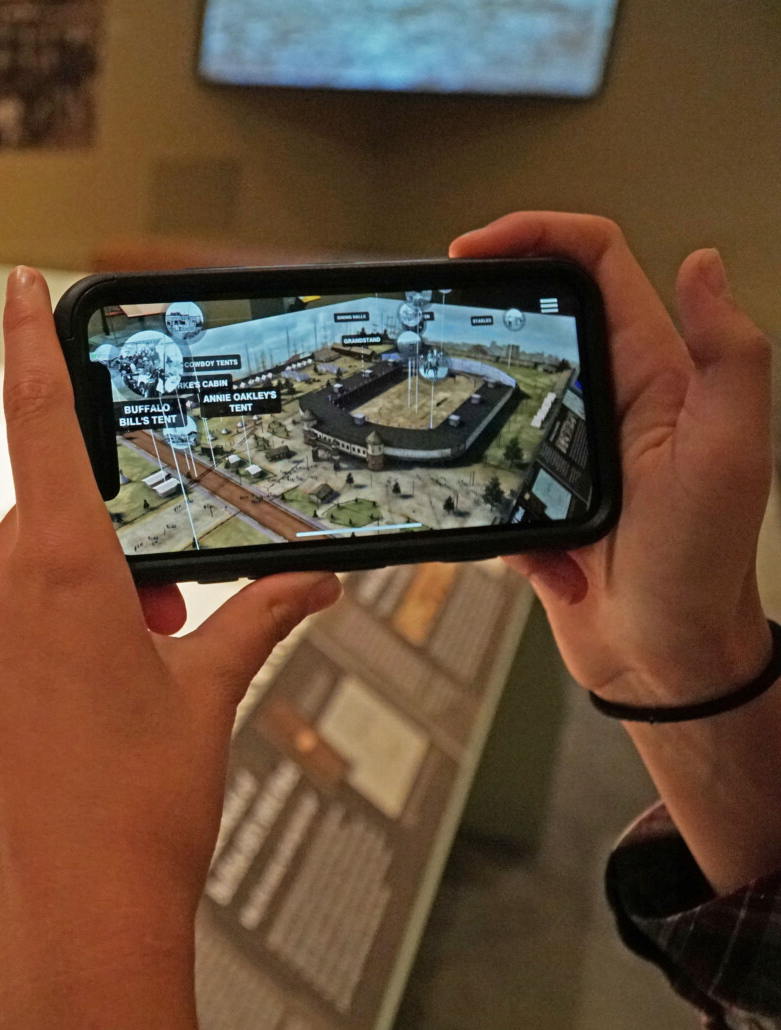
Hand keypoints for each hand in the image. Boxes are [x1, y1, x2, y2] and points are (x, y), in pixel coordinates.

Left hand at [0, 267, 339, 1029]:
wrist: (69, 924)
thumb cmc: (136, 816)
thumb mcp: (211, 696)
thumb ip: (258, 614)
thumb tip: (308, 579)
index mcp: (59, 570)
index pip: (41, 421)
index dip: (32, 342)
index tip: (15, 286)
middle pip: (48, 518)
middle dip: (107, 548)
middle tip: (158, 617)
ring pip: (18, 580)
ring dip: (73, 604)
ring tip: (125, 679)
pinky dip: (32, 649)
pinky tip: (74, 717)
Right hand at [452, 212, 773, 705]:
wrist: (663, 658)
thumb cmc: (704, 564)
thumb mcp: (731, 451)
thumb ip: (730, 355)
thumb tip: (704, 263)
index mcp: (655, 370)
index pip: (595, 263)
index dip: (534, 233)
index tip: (473, 248)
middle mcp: (609, 395)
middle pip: (534, 313)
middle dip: (483, 312)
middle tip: (437, 317)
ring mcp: (569, 443)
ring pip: (496, 396)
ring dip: (477, 429)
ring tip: (478, 464)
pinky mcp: (536, 492)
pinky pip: (485, 474)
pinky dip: (489, 504)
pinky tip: (529, 547)